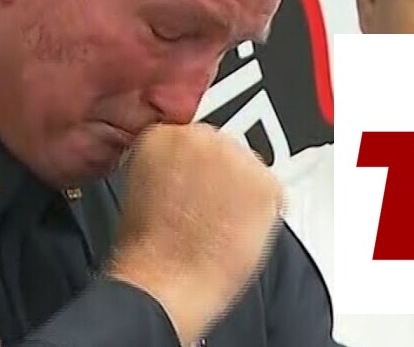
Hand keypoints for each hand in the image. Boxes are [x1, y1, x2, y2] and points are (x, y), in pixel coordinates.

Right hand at [107, 123, 283, 345]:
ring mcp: (236, 159)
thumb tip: (185, 170)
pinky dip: (263, 212)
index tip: (189, 184)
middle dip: (219, 175)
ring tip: (220, 223)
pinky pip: (272, 192)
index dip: (192, 167)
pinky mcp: (265, 185)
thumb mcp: (141, 188)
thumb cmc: (149, 249)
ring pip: (249, 168)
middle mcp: (202, 137)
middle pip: (222, 148)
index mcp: (163, 135)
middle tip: (206, 207)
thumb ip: (166, 166)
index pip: (189, 137)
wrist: (165, 278)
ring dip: (241, 192)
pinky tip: (238, 231)